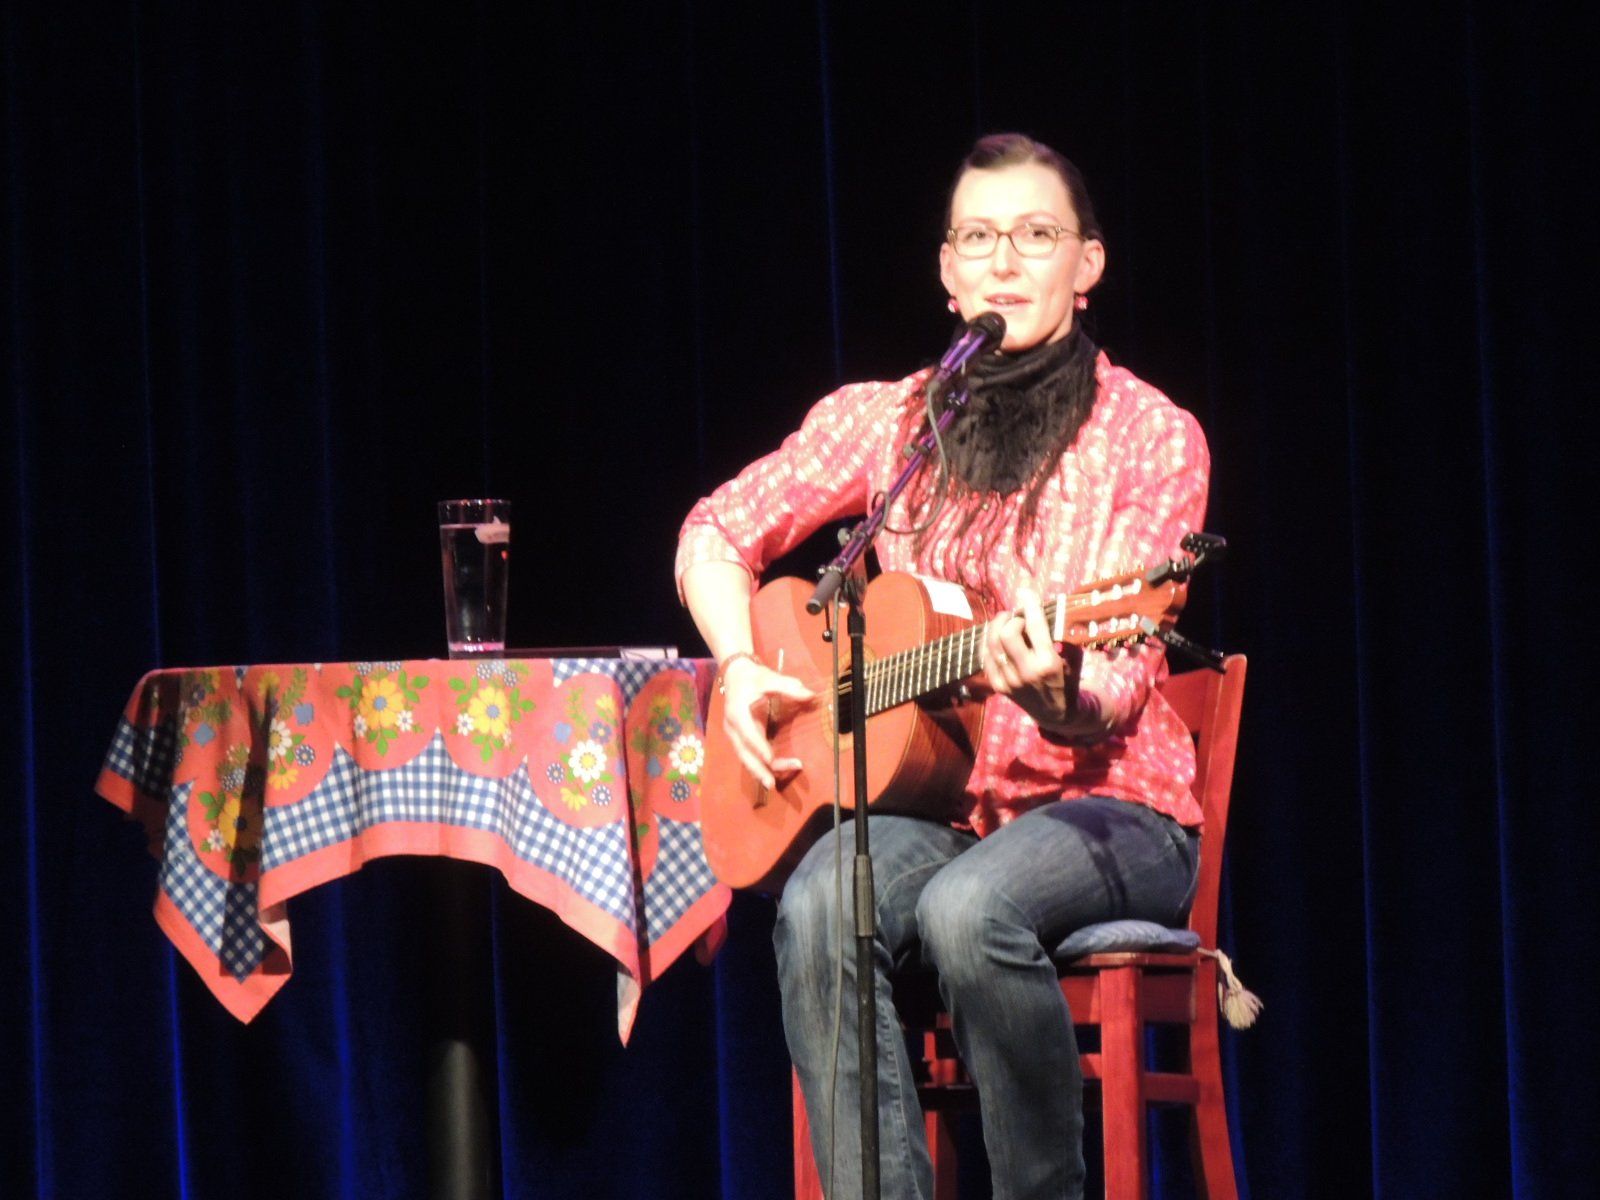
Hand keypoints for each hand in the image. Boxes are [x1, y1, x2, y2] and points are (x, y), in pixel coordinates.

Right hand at [719, 656, 816, 789]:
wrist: (735, 675)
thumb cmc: (752, 677)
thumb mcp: (768, 678)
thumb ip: (788, 687)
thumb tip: (810, 695)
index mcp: (737, 713)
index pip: (748, 733)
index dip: (758, 746)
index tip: (770, 758)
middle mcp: (733, 728)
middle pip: (744, 753)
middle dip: (757, 769)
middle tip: (771, 784)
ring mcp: (735, 735)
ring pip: (745, 758)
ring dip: (759, 771)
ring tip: (773, 784)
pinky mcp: (741, 739)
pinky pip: (749, 756)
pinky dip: (759, 766)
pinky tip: (771, 775)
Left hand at [983, 588, 1083, 731]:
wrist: (1057, 713)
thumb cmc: (1068, 679)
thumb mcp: (1073, 657)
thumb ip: (1062, 634)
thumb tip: (1050, 607)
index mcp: (1048, 663)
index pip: (1034, 626)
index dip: (1029, 604)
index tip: (1026, 590)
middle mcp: (1027, 672)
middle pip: (1007, 632)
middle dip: (1011, 617)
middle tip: (1018, 615)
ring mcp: (1010, 681)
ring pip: (992, 643)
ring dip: (998, 626)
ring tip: (1007, 621)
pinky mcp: (998, 686)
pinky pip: (985, 656)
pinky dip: (989, 641)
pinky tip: (997, 636)